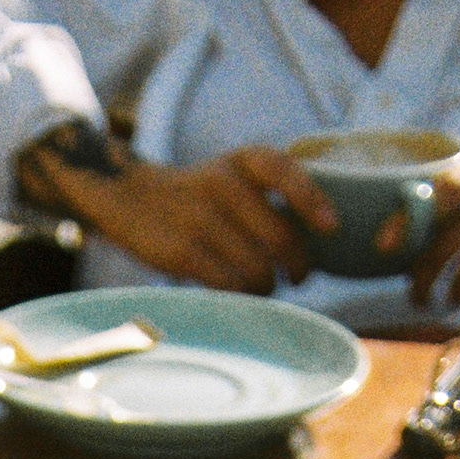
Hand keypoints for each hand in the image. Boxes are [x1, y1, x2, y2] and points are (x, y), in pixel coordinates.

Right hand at [21, 136, 338, 294]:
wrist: (128, 197)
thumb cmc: (197, 196)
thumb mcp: (232, 174)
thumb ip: (269, 196)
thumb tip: (317, 242)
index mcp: (242, 161)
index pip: (286, 173)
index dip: (313, 202)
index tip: (331, 229)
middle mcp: (222, 184)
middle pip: (280, 238)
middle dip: (298, 266)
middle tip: (297, 276)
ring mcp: (199, 219)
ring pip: (257, 269)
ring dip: (269, 287)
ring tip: (264, 286)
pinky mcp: (180, 253)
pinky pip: (229, 286)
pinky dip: (242, 297)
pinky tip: (239, 293)